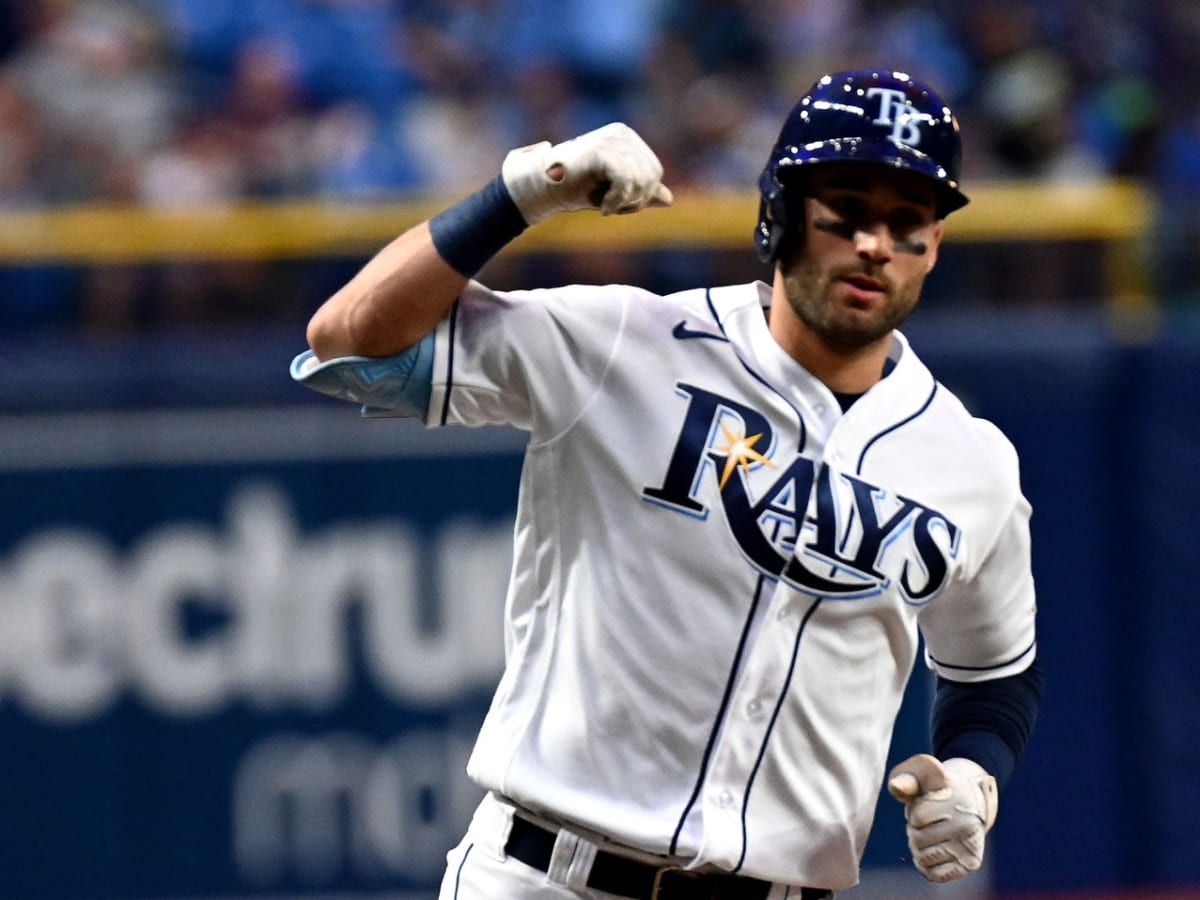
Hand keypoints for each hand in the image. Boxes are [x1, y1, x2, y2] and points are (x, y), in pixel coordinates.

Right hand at [501, 122, 673, 224]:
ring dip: (625, 203)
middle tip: (612, 207)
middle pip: (652, 176)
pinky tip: (603, 208)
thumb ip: (640, 192)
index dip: (642, 196)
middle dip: (636, 200)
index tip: (618, 204)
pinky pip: (626, 182)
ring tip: (605, 205)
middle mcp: (622, 133)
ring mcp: (611, 139)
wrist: (542, 187)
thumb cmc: (575, 188)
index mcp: (627, 138)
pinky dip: (616, 202)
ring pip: (642, 181)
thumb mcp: (614, 192)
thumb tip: (668, 199)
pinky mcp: (600, 151)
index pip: (654, 171)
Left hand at [887, 753, 998, 882]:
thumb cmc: (937, 788)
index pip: (917, 818)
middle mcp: (967, 823)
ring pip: (923, 858)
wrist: (971, 801)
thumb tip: (896, 787)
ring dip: (919, 848)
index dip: (914, 813)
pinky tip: (933, 851)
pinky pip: (935, 874)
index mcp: (955, 799)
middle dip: (915, 831)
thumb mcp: (921, 776)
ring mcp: (971, 845)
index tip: (928, 804)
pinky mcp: (971, 863)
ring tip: (932, 834)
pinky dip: (927, 866)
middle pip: (918, 839)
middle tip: (929, 822)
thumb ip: (906, 780)